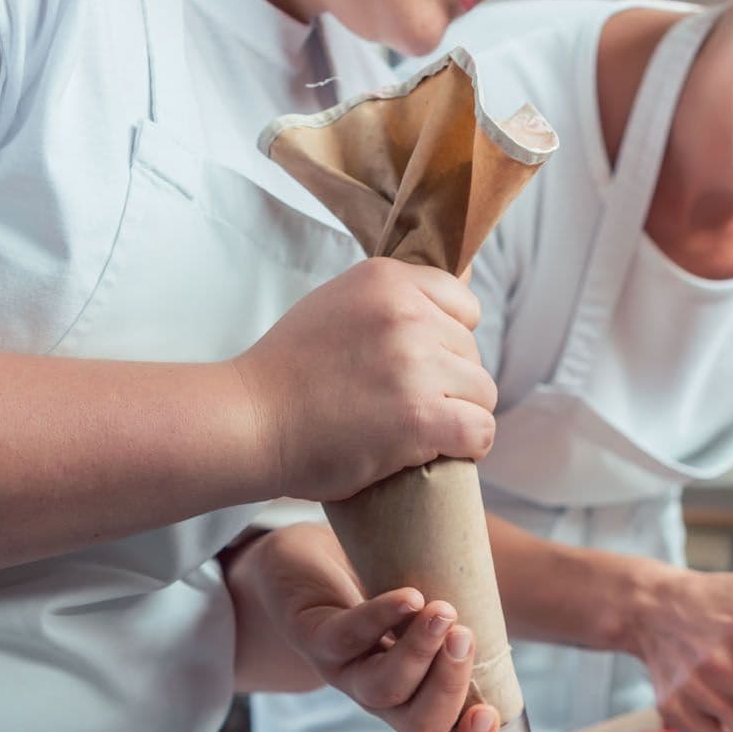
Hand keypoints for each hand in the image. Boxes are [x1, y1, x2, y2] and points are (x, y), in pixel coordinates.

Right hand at [232, 258, 498, 502]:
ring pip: (482, 392)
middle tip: (406, 404)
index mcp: (386, 280)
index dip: (448, 340)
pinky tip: (441, 451)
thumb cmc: (287, 373)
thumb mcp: (336, 305)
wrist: (250, 421)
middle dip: (449, 381)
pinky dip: (468, 446)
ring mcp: (415, 365)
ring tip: (420, 430)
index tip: (420, 365)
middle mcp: (407, 314)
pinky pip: (480, 429)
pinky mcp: (420, 416)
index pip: (464, 306)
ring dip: (459, 414)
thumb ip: (387, 302)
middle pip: (473, 352)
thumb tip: (448, 307)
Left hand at [243, 522, 497, 731]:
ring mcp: (345, 672)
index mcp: (414, 702)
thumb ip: (470, 632)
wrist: (303, 570)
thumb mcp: (433, 621)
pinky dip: (380, 618)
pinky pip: (345, 639)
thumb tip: (535, 617)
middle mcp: (380, 699)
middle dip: (450, 687)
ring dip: (418, 653)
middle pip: (419, 724)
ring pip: (382, 690)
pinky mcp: (314, 638)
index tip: (489, 714)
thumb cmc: (382, 597)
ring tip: (443, 613)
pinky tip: (409, 598)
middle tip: (466, 638)